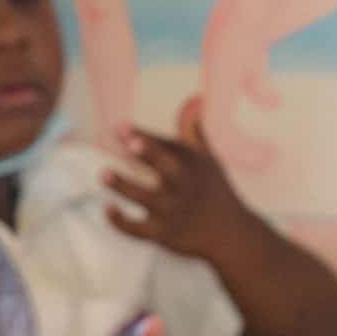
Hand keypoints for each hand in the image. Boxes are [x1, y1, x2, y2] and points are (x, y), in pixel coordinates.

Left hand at [105, 99, 262, 266]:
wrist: (232, 236)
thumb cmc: (215, 192)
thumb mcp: (209, 160)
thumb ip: (193, 131)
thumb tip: (194, 99)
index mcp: (194, 167)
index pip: (170, 148)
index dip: (146, 137)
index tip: (122, 127)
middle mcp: (186, 187)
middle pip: (168, 168)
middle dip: (150, 155)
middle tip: (129, 143)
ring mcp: (175, 212)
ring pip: (147, 198)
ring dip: (125, 186)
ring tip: (104, 173)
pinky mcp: (165, 234)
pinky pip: (140, 230)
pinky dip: (122, 222)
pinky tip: (108, 209)